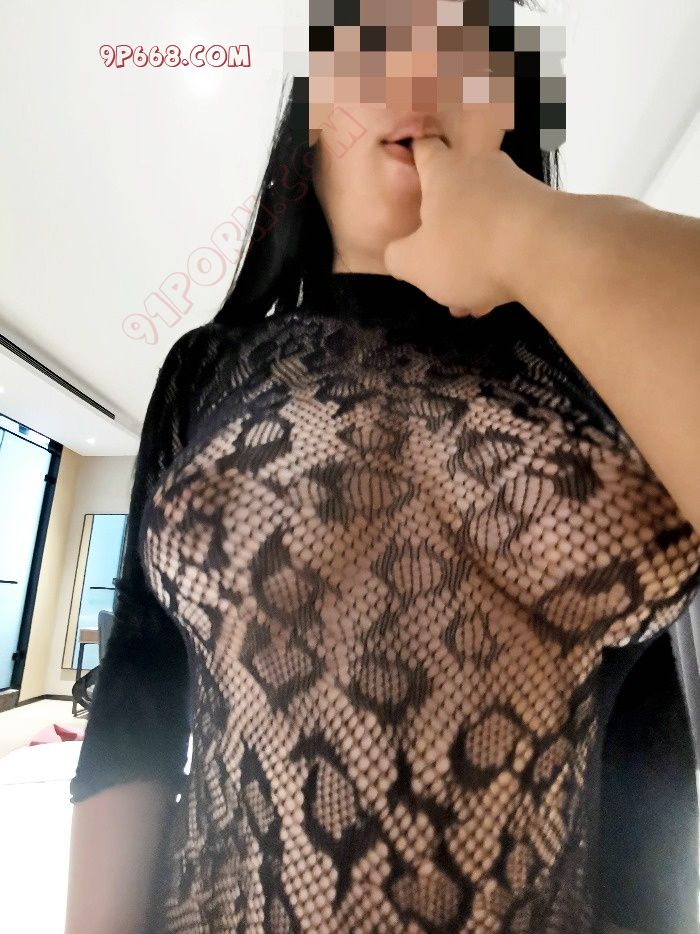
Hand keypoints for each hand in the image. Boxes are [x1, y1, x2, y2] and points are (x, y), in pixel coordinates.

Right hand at [383, 134, 555, 317]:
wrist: (549, 251)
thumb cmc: (469, 250)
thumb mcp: (416, 264)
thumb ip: (398, 257)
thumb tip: (398, 252)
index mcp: (444, 171)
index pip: (424, 148)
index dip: (415, 153)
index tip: (411, 157)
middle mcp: (482, 168)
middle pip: (456, 194)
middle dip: (445, 232)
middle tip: (438, 268)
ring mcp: (517, 187)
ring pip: (484, 222)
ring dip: (474, 257)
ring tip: (470, 300)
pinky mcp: (545, 210)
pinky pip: (511, 235)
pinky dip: (500, 262)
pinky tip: (496, 296)